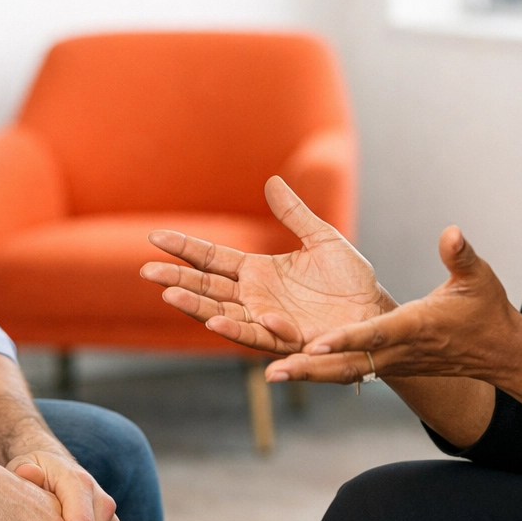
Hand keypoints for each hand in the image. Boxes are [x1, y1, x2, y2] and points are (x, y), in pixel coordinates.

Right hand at [141, 176, 395, 355]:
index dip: (184, 247)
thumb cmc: (350, 280)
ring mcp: (265, 319)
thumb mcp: (322, 239)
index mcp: (258, 271)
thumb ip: (294, 214)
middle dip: (177, 279)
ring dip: (196, 306)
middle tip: (146, 270)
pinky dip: (234, 330)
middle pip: (207, 286)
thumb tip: (272, 180)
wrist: (375, 313)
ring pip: (221, 313)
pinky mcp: (284, 340)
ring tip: (170, 295)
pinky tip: (215, 322)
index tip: (155, 236)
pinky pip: (254, 335)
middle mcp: (254, 296)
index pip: (212, 258)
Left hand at [267, 226, 521, 390]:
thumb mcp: (478, 278)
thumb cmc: (487, 311)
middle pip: (350, 366)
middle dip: (312, 370)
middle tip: (272, 374)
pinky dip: (321, 371)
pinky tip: (291, 366)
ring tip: (270, 376)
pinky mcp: (389, 364)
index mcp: (416, 327)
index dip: (347, 339)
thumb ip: (461, 255)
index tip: (316, 343)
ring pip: (345, 373)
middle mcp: (399, 351)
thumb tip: (451, 231)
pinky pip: (350, 370)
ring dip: (309, 374)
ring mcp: (392, 362)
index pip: (377, 335)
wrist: (498, 354)